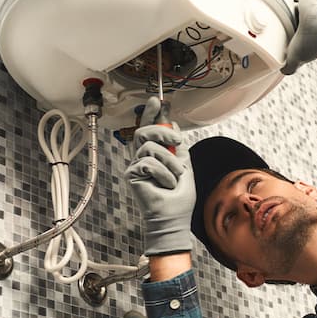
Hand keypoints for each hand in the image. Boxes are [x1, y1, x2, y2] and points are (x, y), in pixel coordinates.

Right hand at [125, 97, 194, 255]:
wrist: (173, 217)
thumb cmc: (178, 197)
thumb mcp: (184, 166)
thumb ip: (178, 148)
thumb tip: (173, 125)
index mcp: (155, 155)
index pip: (149, 130)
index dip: (152, 114)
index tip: (158, 100)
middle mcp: (142, 158)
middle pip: (145, 132)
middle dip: (163, 132)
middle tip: (177, 141)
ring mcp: (135, 166)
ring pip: (150, 147)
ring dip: (170, 163)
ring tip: (175, 177)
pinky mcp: (132, 175)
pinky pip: (149, 163)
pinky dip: (164, 174)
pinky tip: (166, 185)